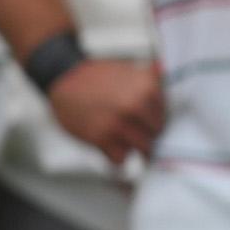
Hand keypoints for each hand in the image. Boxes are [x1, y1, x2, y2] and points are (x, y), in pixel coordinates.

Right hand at [47, 58, 163, 165]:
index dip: (157, 121)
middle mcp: (134, 106)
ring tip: (122, 137)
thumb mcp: (129, 70)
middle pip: (156, 134)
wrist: (62, 77)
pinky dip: (116, 156)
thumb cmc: (97, 76)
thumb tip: (165, 70)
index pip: (167, 117)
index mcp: (147, 89)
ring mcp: (118, 123)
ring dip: (133, 146)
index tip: (149, 122)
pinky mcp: (100, 138)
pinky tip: (110, 145)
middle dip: (148, 135)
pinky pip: (120, 159)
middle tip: (136, 131)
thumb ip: (152, 76)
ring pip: (142, 148)